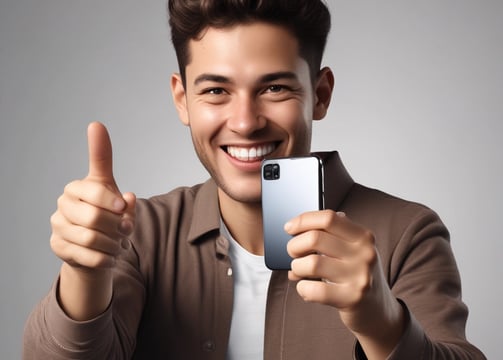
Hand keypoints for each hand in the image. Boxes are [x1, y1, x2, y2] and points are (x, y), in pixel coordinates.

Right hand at [49, 122, 135, 319]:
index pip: (97, 187)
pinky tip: (107, 257)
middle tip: (124, 231)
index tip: (124, 207)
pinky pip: (90, 256)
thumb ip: (108, 168)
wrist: (97, 253)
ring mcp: (58, 227)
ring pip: (94, 237)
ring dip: (114, 244)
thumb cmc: (111, 222)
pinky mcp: (59, 249)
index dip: (114, 201)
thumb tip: (102, 143)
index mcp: (80, 187)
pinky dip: (106, 259)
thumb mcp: (117, 196)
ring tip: (116, 243)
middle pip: (98, 216)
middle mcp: (64, 203)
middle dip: (118, 227)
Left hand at [286, 210, 403, 358]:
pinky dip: (302, 288)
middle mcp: (364, 254)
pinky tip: (306, 288)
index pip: (328, 218)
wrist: (378, 310)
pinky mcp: (351, 299)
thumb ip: (332, 233)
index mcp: (363, 236)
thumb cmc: (356, 274)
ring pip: (311, 263)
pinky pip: (314, 290)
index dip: (303, 220)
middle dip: (295, 246)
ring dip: (297, 267)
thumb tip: (297, 225)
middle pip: (315, 238)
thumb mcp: (353, 249)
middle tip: (294, 254)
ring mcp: (360, 277)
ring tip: (300, 272)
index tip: (290, 227)